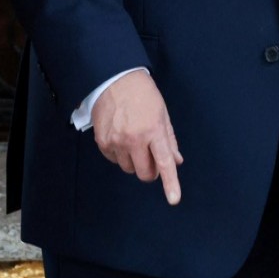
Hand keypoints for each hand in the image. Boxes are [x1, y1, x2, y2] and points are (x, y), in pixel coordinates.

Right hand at [91, 70, 182, 204]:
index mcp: (153, 130)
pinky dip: (119, 154)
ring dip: (134, 161)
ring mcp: (116, 141)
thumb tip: (176, 161)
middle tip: (151, 156)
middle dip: (150, 170)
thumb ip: (169, 139)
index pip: (164, 162)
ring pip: (128, 168)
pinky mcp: (102, 141)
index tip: (174, 199)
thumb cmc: (142, 94)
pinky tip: (121, 138)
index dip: (170, 183)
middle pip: (144, 173)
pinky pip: (114, 160)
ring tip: (133, 140)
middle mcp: (134, 139)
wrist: (114, 78)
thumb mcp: (162, 113)